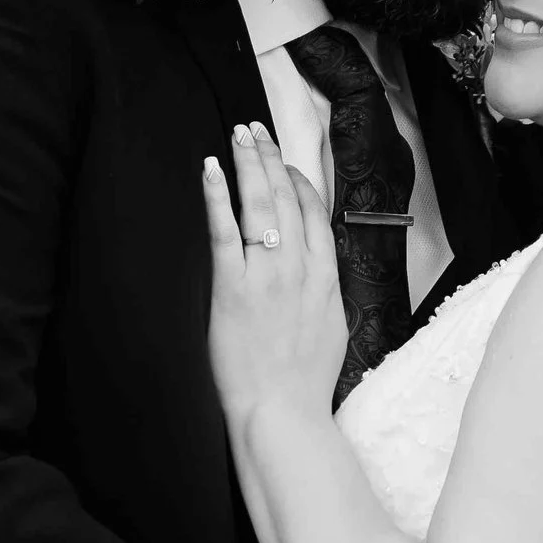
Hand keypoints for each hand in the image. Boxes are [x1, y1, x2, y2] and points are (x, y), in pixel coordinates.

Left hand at [203, 122, 346, 430]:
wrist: (283, 412)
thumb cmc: (305, 383)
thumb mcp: (332, 329)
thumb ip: (323, 293)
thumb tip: (316, 274)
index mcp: (326, 277)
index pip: (314, 213)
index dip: (298, 181)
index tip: (286, 163)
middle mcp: (300, 268)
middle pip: (286, 198)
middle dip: (270, 159)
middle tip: (254, 130)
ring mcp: (266, 275)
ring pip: (259, 205)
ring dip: (248, 164)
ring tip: (237, 135)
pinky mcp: (233, 288)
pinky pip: (224, 231)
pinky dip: (217, 196)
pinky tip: (210, 170)